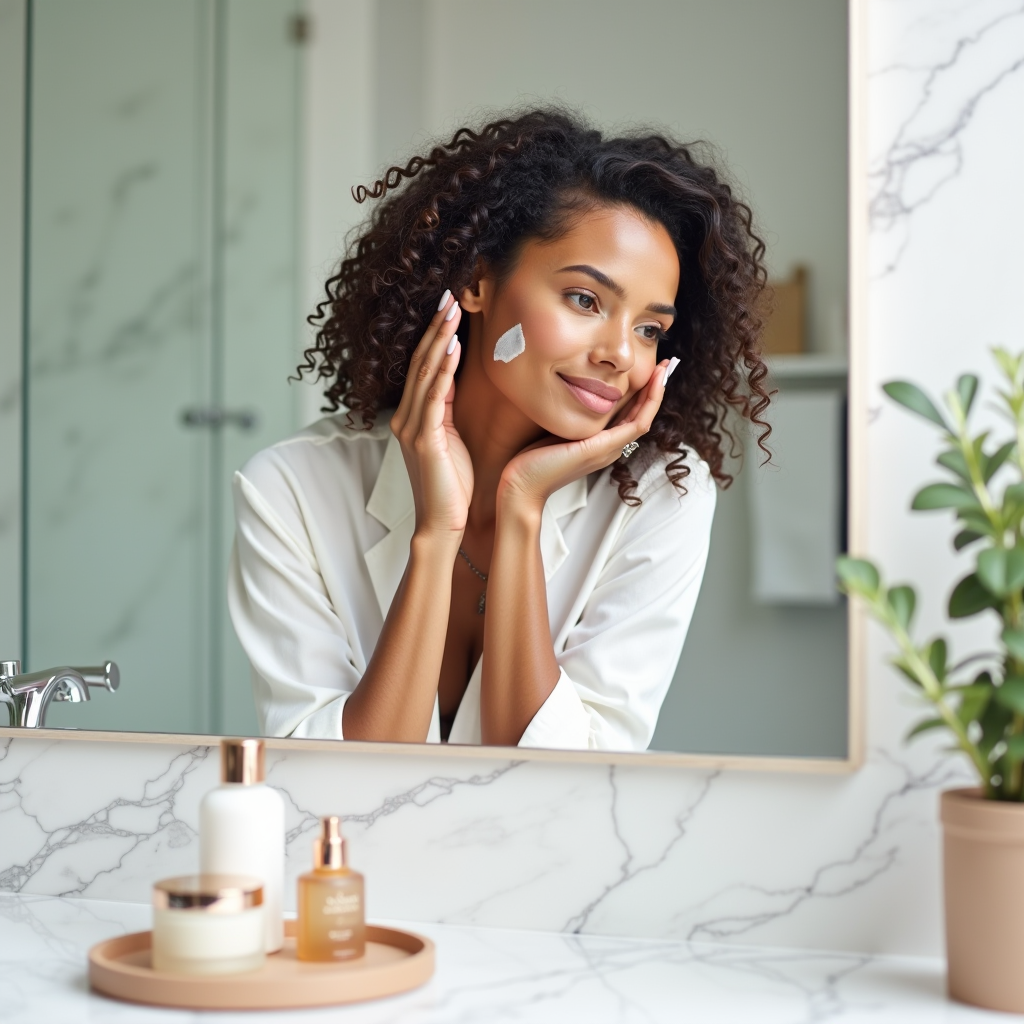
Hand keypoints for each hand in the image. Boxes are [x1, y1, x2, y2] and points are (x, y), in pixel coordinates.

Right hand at [390, 290, 471, 536]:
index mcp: (412, 417)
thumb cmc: (452, 488)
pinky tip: (453, 347)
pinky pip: (434, 397)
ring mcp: (412, 427)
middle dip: (436, 327)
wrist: (443, 524)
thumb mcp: (451, 441)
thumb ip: (448, 412)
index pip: (423, 367)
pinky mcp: (424, 439)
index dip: (434, 335)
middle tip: (450, 294)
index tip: (448, 307)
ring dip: (439, 339)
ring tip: (452, 310)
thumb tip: (456, 381)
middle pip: (420, 362)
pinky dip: (443, 370)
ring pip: (425, 373)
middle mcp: (406, 418)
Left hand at [498, 359, 672, 516]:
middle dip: (654, 389)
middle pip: (642, 415)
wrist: (523, 485)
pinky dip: (648, 404)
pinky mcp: (602, 448)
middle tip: (666, 365)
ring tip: (664, 370)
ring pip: (644, 418)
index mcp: (602, 444)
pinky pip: (636, 425)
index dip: (642, 393)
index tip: (648, 371)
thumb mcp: (558, 431)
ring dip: (656, 393)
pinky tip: (653, 385)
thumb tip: (575, 394)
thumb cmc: (533, 461)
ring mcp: (609, 449)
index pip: (630, 416)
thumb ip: (572, 418)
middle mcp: (610, 447)